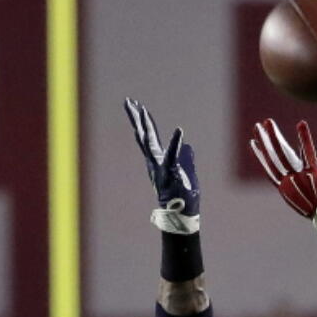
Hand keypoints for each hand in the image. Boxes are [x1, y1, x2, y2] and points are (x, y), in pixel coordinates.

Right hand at [124, 98, 199, 222]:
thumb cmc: (183, 196)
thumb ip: (184, 157)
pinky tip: (179, 130)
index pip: (149, 136)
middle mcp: (155, 162)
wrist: (181, 214)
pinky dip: (176, 143)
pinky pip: (174, 155)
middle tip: (128, 101)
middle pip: (144, 136)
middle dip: (136, 118)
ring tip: (141, 110)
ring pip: (150, 144)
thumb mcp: (184, 172)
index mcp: (158, 160)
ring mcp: (161, 167)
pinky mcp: (171, 172)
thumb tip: (188, 146)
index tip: (136, 105)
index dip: (144, 121)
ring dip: (146, 127)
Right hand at [249, 118, 316, 218]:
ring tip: (268, 121)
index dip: (261, 156)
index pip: (270, 170)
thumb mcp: (303, 196)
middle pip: (274, 159)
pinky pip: (308, 153)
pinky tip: (301, 124)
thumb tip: (293, 171)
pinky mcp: (314, 174)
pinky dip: (304, 138)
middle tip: (257, 126)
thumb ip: (296, 182)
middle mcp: (290, 183)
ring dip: (275, 137)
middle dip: (265, 142)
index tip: (253, 143)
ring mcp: (301, 178)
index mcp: (286, 189)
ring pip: (284, 155)